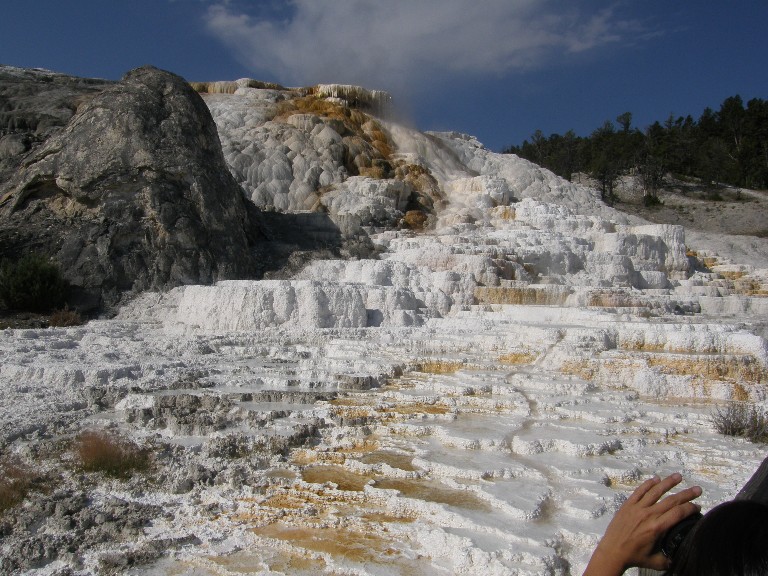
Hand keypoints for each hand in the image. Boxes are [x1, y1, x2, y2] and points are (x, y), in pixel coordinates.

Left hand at [583, 473, 701, 575]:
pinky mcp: (627, 505)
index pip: (678, 513)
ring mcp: (637, 508)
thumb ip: (670, 558)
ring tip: (678, 476)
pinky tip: (656, 478)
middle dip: (686, 494)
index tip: (697, 506)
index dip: (689, 508)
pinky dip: (648, 484)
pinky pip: (639, 491)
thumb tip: (680, 556)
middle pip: (671, 501)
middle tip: (698, 489)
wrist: (612, 551)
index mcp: (657, 527)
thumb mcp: (657, 561)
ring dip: (668, 483)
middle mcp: (649, 514)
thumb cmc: (635, 557)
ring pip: (655, 492)